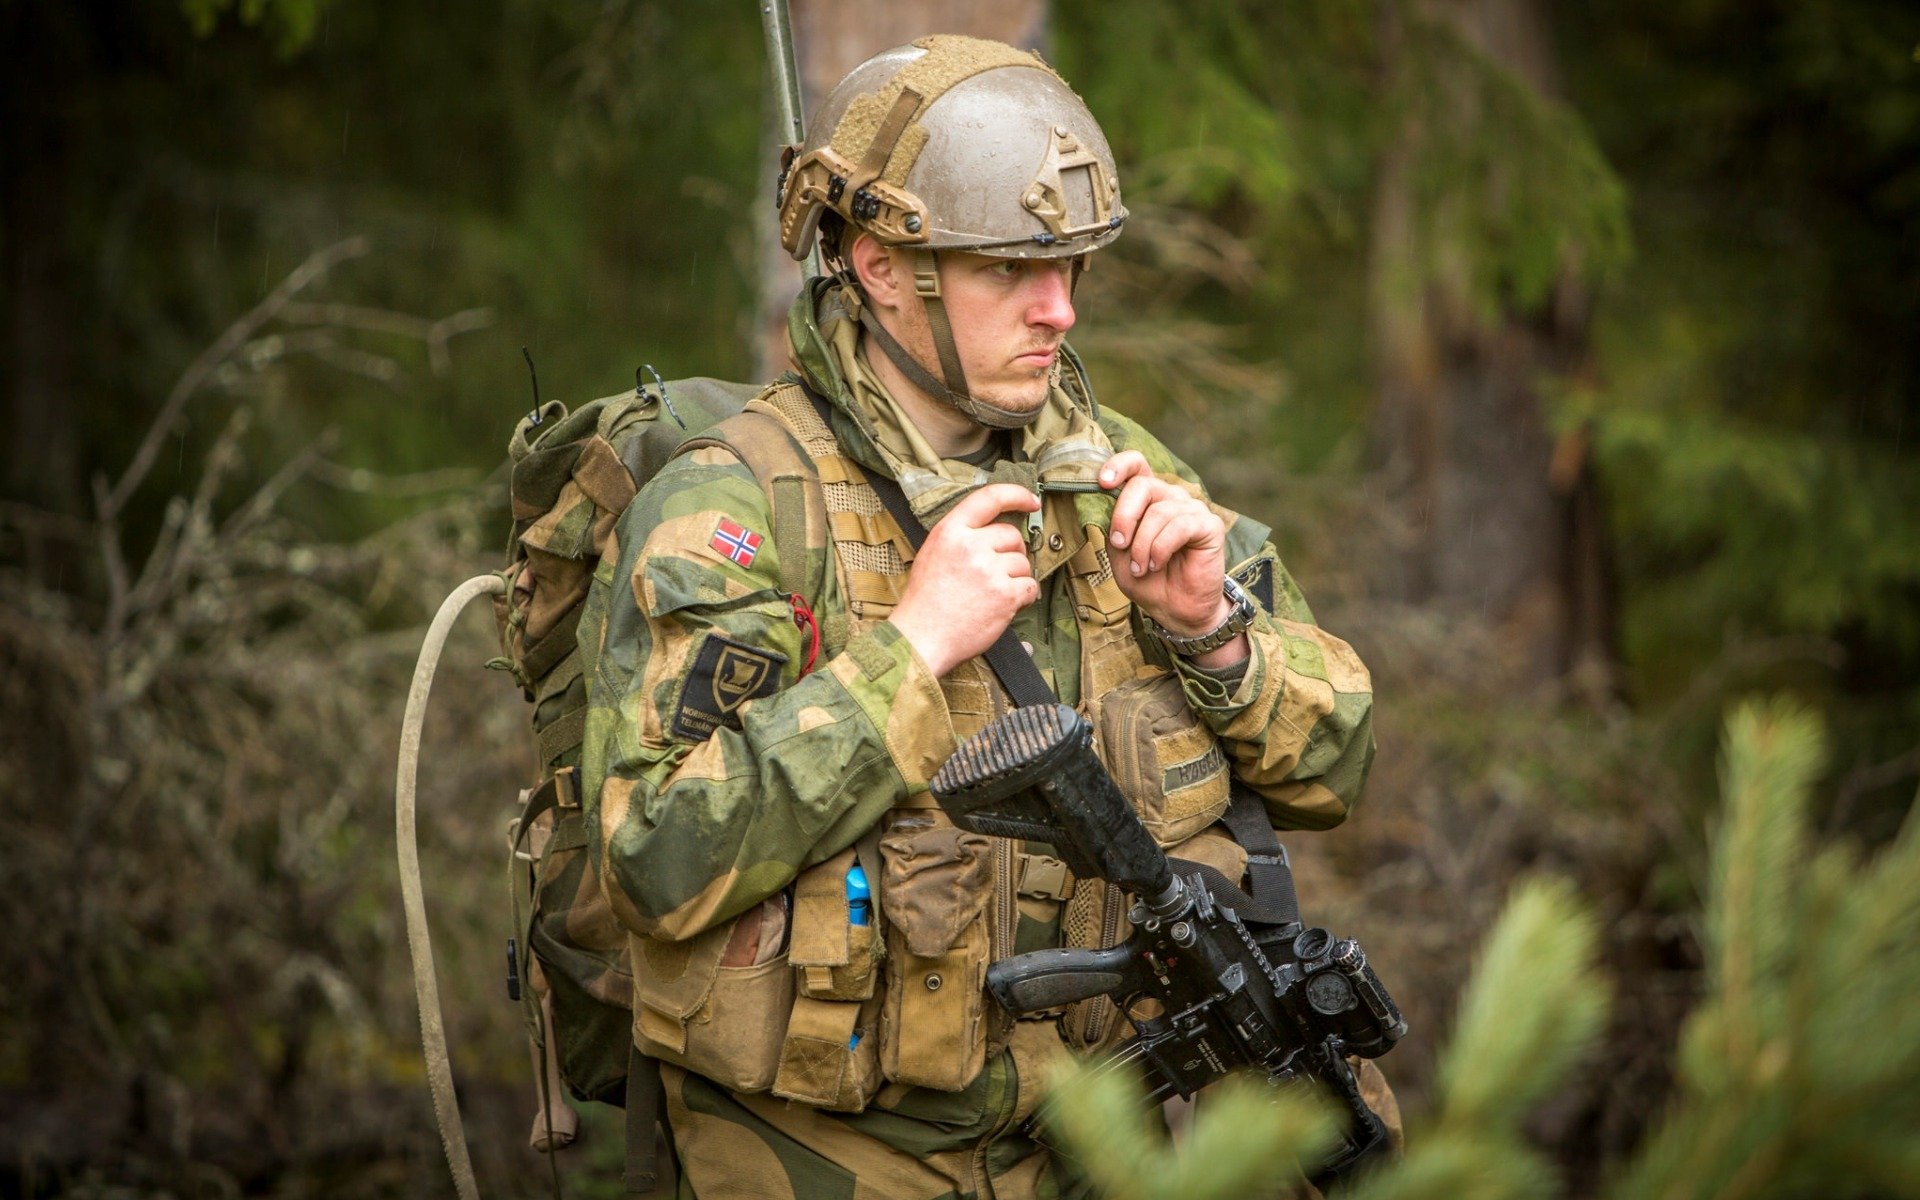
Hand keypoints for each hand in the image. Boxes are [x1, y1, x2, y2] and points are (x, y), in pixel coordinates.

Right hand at [887, 484, 1042, 676]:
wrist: (921, 637)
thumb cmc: (926, 600)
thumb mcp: (933, 553)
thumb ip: (961, 536)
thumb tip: (993, 528)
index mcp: (950, 531)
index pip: (990, 498)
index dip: (1017, 495)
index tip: (1031, 501)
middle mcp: (970, 546)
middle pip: (1012, 535)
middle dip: (1012, 552)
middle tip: (997, 572)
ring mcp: (989, 570)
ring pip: (1023, 563)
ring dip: (1016, 577)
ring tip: (993, 594)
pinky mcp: (1005, 595)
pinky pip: (1030, 586)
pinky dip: (1024, 596)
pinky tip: (1006, 605)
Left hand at [1100, 452, 1231, 636]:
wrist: (1176, 610)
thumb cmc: (1148, 580)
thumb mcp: (1119, 553)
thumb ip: (1113, 526)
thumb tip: (1102, 500)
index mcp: (1149, 498)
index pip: (1137, 464)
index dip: (1119, 466)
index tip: (1103, 482)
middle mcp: (1171, 497)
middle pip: (1142, 486)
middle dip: (1124, 517)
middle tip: (1119, 545)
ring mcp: (1192, 509)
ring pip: (1159, 512)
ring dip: (1142, 544)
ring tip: (1141, 567)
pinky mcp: (1209, 525)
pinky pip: (1180, 526)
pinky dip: (1161, 548)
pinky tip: (1156, 564)